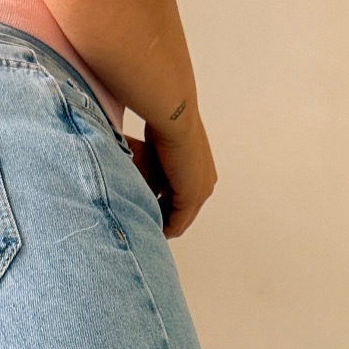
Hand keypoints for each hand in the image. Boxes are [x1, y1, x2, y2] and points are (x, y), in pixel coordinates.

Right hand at [129, 107, 217, 238]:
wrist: (175, 118)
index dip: (164, 208)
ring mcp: (201, 191)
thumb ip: (160, 163)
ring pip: (181, 221)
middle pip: (184, 214)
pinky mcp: (191, 196)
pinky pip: (176, 224)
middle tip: (142, 226)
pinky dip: (162, 230)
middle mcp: (206, 183)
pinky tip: (145, 230)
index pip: (184, 200)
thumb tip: (146, 169)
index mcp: (202, 171)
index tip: (145, 212)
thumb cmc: (166, 124)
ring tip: (141, 230)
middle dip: (164, 221)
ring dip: (162, 227)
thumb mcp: (164, 147)